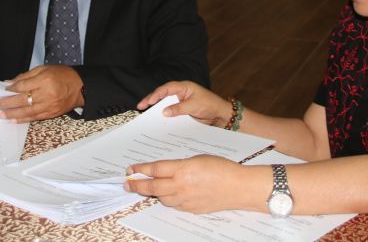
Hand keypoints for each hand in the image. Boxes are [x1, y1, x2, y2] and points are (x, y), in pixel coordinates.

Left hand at [0, 65, 83, 122]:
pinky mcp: (52, 113)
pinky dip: (24, 119)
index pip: (23, 86)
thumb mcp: (45, 68)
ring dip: (13, 114)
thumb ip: (27, 76)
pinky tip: (14, 120)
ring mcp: (49, 105)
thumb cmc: (62, 75)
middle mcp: (47, 93)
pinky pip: (35, 117)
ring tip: (2, 114)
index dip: (11, 89)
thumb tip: (10, 83)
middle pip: (22, 100)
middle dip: (7, 103)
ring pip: (27, 111)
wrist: (80, 87)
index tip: (2, 90)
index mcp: (45, 79)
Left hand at [124, 155, 247, 212]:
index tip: (131, 169)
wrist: (239, 187)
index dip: (140, 169)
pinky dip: (168, 199)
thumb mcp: (198, 158)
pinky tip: (168, 195)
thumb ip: (180, 165)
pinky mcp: (191, 209)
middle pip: (152, 187)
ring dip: (153, 193)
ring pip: (161, 198)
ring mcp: (186, 200)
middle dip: (137, 185)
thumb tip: (166, 170)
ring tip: (147, 188)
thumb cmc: (222, 168)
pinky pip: (174, 205)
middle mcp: (181, 186)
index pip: (155, 169)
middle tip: (128, 184)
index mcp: (182, 169)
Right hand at [137, 81, 232, 127]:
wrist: (221, 115)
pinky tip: (156, 121)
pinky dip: (163, 116)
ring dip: (156, 108)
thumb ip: (179, 108)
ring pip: (165, 104)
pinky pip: (170, 112)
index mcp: (184, 87)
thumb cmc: (211, 105)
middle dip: (151, 100)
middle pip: (163, 95)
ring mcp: (181, 102)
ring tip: (144, 114)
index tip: (148, 102)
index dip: (156, 94)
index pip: (166, 89)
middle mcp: (181, 93)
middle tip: (140, 106)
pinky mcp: (182, 111)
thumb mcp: (194, 106)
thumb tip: (164, 112)